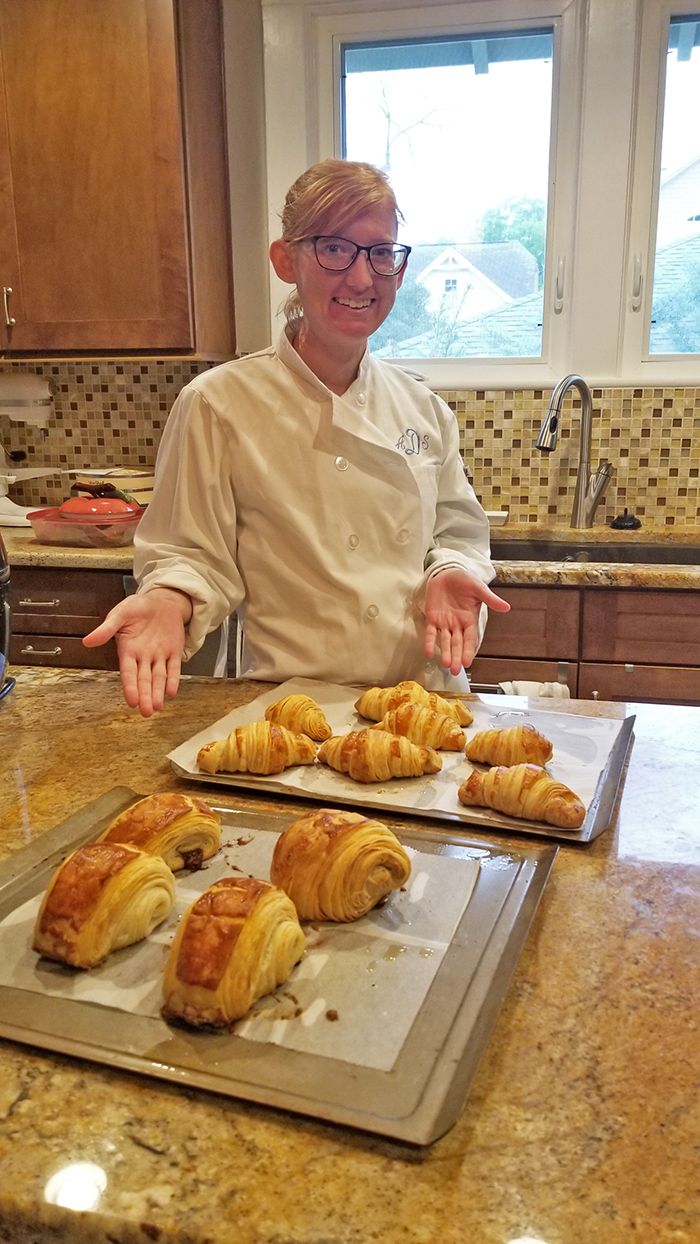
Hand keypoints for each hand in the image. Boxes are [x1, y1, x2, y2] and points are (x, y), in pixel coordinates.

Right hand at [82, 588, 191, 716]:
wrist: (161, 600)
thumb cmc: (138, 607)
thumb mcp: (120, 614)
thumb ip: (106, 629)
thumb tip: (87, 641)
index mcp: (128, 650)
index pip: (128, 672)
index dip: (130, 686)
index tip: (132, 700)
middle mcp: (143, 657)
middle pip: (144, 680)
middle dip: (145, 696)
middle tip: (145, 712)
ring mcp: (159, 656)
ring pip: (158, 678)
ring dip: (158, 692)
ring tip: (157, 707)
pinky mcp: (174, 652)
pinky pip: (174, 668)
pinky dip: (174, 679)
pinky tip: (172, 691)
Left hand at [424, 568, 510, 674]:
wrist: (448, 572)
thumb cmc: (464, 580)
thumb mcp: (478, 588)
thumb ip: (490, 599)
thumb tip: (506, 607)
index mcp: (470, 619)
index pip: (470, 639)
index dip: (468, 650)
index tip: (468, 662)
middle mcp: (457, 624)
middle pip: (457, 644)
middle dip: (456, 657)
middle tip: (455, 670)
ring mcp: (444, 623)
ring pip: (444, 641)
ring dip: (445, 653)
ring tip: (445, 665)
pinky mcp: (432, 618)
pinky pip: (430, 633)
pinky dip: (429, 643)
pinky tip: (429, 653)